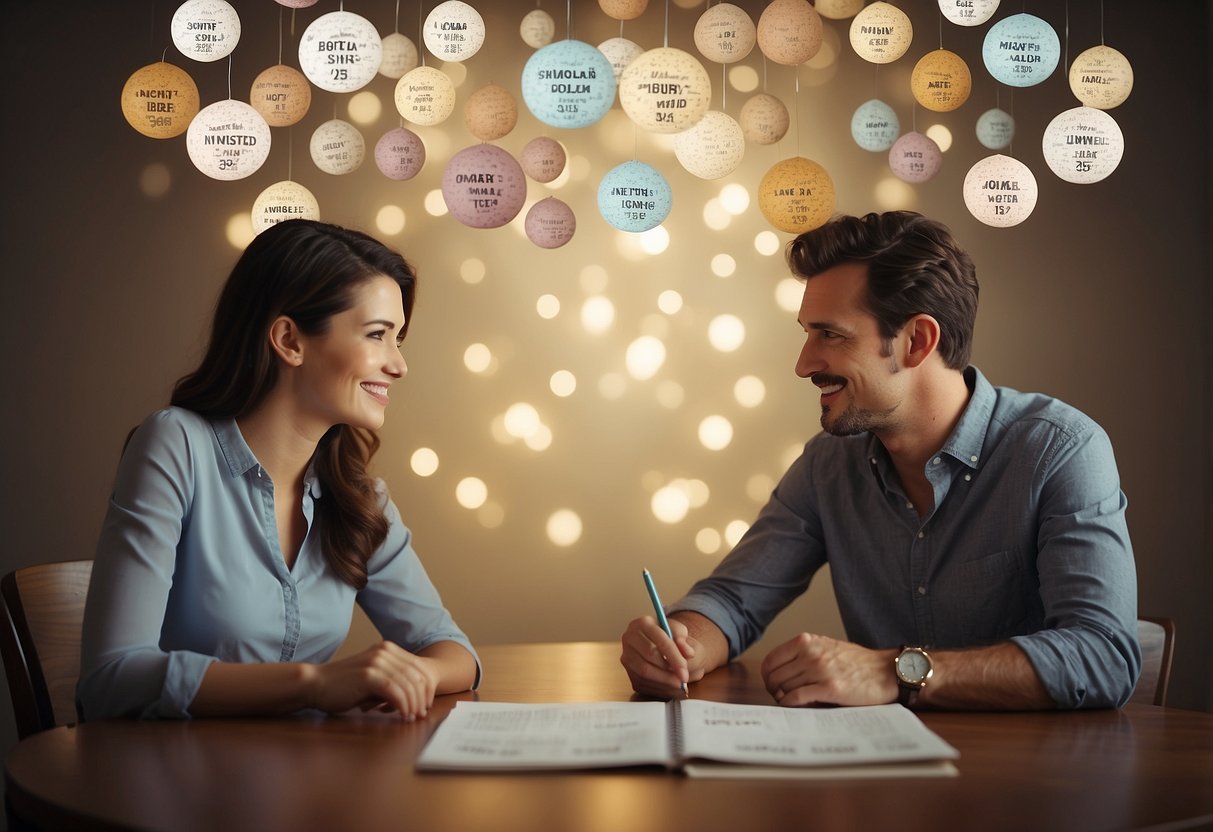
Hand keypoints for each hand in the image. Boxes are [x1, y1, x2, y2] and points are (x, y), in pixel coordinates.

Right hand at [305, 641, 439, 719]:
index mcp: (387, 649)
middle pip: (416, 676)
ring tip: (412, 718)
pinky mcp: (368, 675)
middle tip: (421, 714)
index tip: (425, 705)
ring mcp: (376, 662)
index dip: (427, 688)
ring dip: (414, 704)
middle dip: (422, 698)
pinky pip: (395, 691)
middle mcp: (384, 651)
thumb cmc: (344, 687)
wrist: (316, 684)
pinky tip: (403, 716)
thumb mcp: (372, 680)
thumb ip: (392, 683)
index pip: (418, 667)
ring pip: (408, 684)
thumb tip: (416, 700)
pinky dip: (403, 705)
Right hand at [619, 616, 704, 697]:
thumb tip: (688, 653)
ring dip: (663, 681)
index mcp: (643, 623)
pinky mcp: (627, 671)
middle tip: (683, 680)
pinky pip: (641, 682)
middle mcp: (629, 638)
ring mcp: (626, 655)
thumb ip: (684, 640)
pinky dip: (657, 688)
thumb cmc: (669, 635)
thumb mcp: (679, 631)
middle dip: (668, 671)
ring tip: (678, 684)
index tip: (685, 672)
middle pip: (649, 656)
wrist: (657, 642)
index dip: (674, 658)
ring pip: (643, 672)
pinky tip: (670, 687)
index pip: (660, 641)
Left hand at [760, 633, 897, 706]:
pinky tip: (794, 707)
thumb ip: (803, 655)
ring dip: (783, 699)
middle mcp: (810, 653)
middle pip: (774, 677)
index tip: (773, 686)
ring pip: (784, 688)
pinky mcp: (829, 688)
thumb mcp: (826, 648)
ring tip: (792, 703)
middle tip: (781, 698)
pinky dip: (790, 705)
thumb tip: (779, 675)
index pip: (771, 660)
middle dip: (774, 690)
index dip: (768, 677)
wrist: (886, 671)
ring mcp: (819, 670)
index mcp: (807, 641)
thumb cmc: (857, 663)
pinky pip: (797, 698)